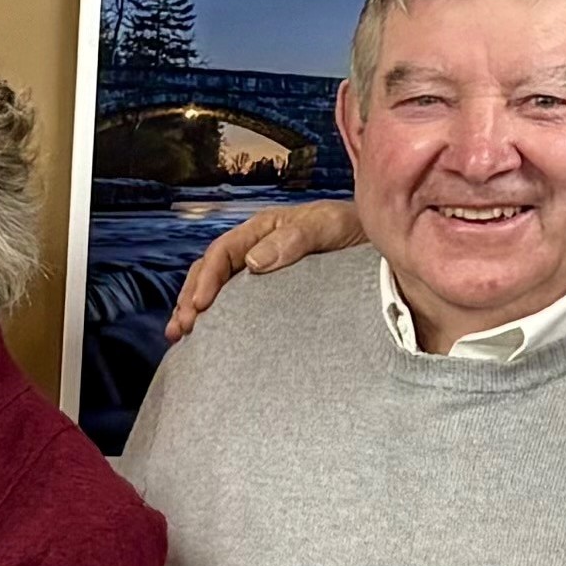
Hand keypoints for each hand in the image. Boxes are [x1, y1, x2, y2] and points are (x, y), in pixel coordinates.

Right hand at [166, 200, 365, 341]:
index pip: (223, 252)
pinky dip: (217, 321)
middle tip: (183, 326)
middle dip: (191, 299)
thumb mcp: (329, 227)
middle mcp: (256, 250)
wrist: (385, 249)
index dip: (206, 278)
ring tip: (179, 336)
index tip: (199, 305)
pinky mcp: (271, 296)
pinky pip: (237, 306)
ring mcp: (261, 273)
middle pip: (210, 272)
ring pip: (217, 291)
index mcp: (264, 230)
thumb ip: (295, 239)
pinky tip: (205, 339)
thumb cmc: (356, 232)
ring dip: (194, 311)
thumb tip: (253, 262)